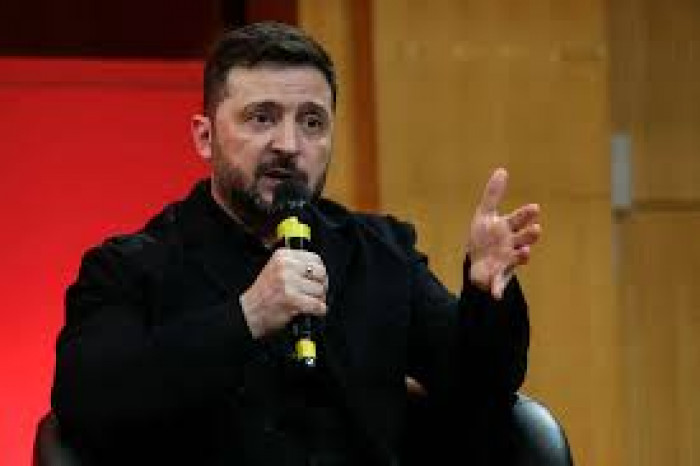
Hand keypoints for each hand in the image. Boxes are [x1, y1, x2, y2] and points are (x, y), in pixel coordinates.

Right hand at [240, 249, 327, 337]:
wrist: (247, 313)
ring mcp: (289, 283)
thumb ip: (295, 266)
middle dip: (321, 285)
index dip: (320, 271)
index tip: (317, 279)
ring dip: (319, 300)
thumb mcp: (275, 270)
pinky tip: (311, 311)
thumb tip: (319, 270)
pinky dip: (318, 311)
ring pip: (320, 290)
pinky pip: (317, 305)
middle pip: (321, 273)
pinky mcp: (293, 300)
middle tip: (315, 293)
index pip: (315, 258)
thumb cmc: (262, 295)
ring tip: (309, 303)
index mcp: (282, 256)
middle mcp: (285, 267)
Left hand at [467, 168, 540, 298]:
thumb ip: (493, 194)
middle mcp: (512, 245)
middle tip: (536, 230)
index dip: (526, 215)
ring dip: (522, 256)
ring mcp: (506, 262)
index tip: (534, 208)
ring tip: (525, 253)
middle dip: (529, 235)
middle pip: (523, 238)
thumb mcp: (484, 214)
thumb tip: (502, 170)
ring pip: (517, 259)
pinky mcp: (497, 278)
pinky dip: (498, 290)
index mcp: (509, 228)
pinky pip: (498, 286)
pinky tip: (495, 296)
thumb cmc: (485, 236)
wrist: (476, 262)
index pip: (519, 219)